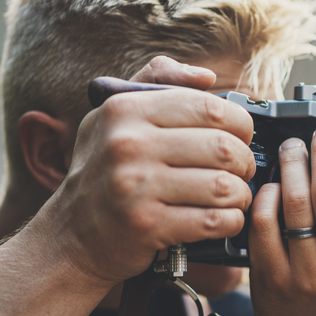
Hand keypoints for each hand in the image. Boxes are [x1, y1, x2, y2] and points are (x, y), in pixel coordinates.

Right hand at [39, 56, 256, 285]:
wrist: (71, 238)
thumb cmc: (104, 172)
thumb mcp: (116, 117)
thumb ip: (158, 83)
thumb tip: (207, 77)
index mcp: (127, 110)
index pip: (211, 108)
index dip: (240, 125)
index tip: (241, 139)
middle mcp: (128, 145)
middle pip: (223, 148)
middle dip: (244, 163)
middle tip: (241, 172)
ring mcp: (136, 187)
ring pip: (224, 186)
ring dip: (240, 195)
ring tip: (233, 197)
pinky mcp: (147, 226)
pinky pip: (216, 221)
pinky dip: (231, 222)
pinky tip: (223, 219)